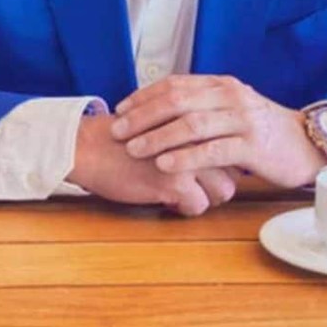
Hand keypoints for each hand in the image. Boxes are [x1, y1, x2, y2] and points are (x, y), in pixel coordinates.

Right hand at [66, 114, 239, 215]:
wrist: (92, 146)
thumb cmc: (125, 135)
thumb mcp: (163, 122)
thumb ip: (189, 130)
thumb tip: (215, 147)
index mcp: (196, 118)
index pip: (231, 144)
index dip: (225, 161)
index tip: (212, 167)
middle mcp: (198, 136)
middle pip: (234, 169)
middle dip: (221, 181)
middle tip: (199, 185)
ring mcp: (189, 158)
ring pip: (223, 190)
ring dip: (208, 197)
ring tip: (186, 193)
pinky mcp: (173, 181)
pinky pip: (198, 206)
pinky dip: (185, 208)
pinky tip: (168, 200)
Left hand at [111, 74, 326, 187]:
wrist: (306, 144)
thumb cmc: (260, 130)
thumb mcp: (231, 109)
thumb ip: (201, 106)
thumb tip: (158, 111)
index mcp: (221, 84)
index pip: (175, 84)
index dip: (144, 96)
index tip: (120, 110)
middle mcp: (231, 96)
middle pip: (178, 100)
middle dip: (144, 116)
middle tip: (118, 131)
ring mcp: (243, 119)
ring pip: (192, 124)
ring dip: (158, 137)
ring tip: (134, 149)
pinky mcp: (253, 146)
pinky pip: (213, 150)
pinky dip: (186, 157)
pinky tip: (165, 165)